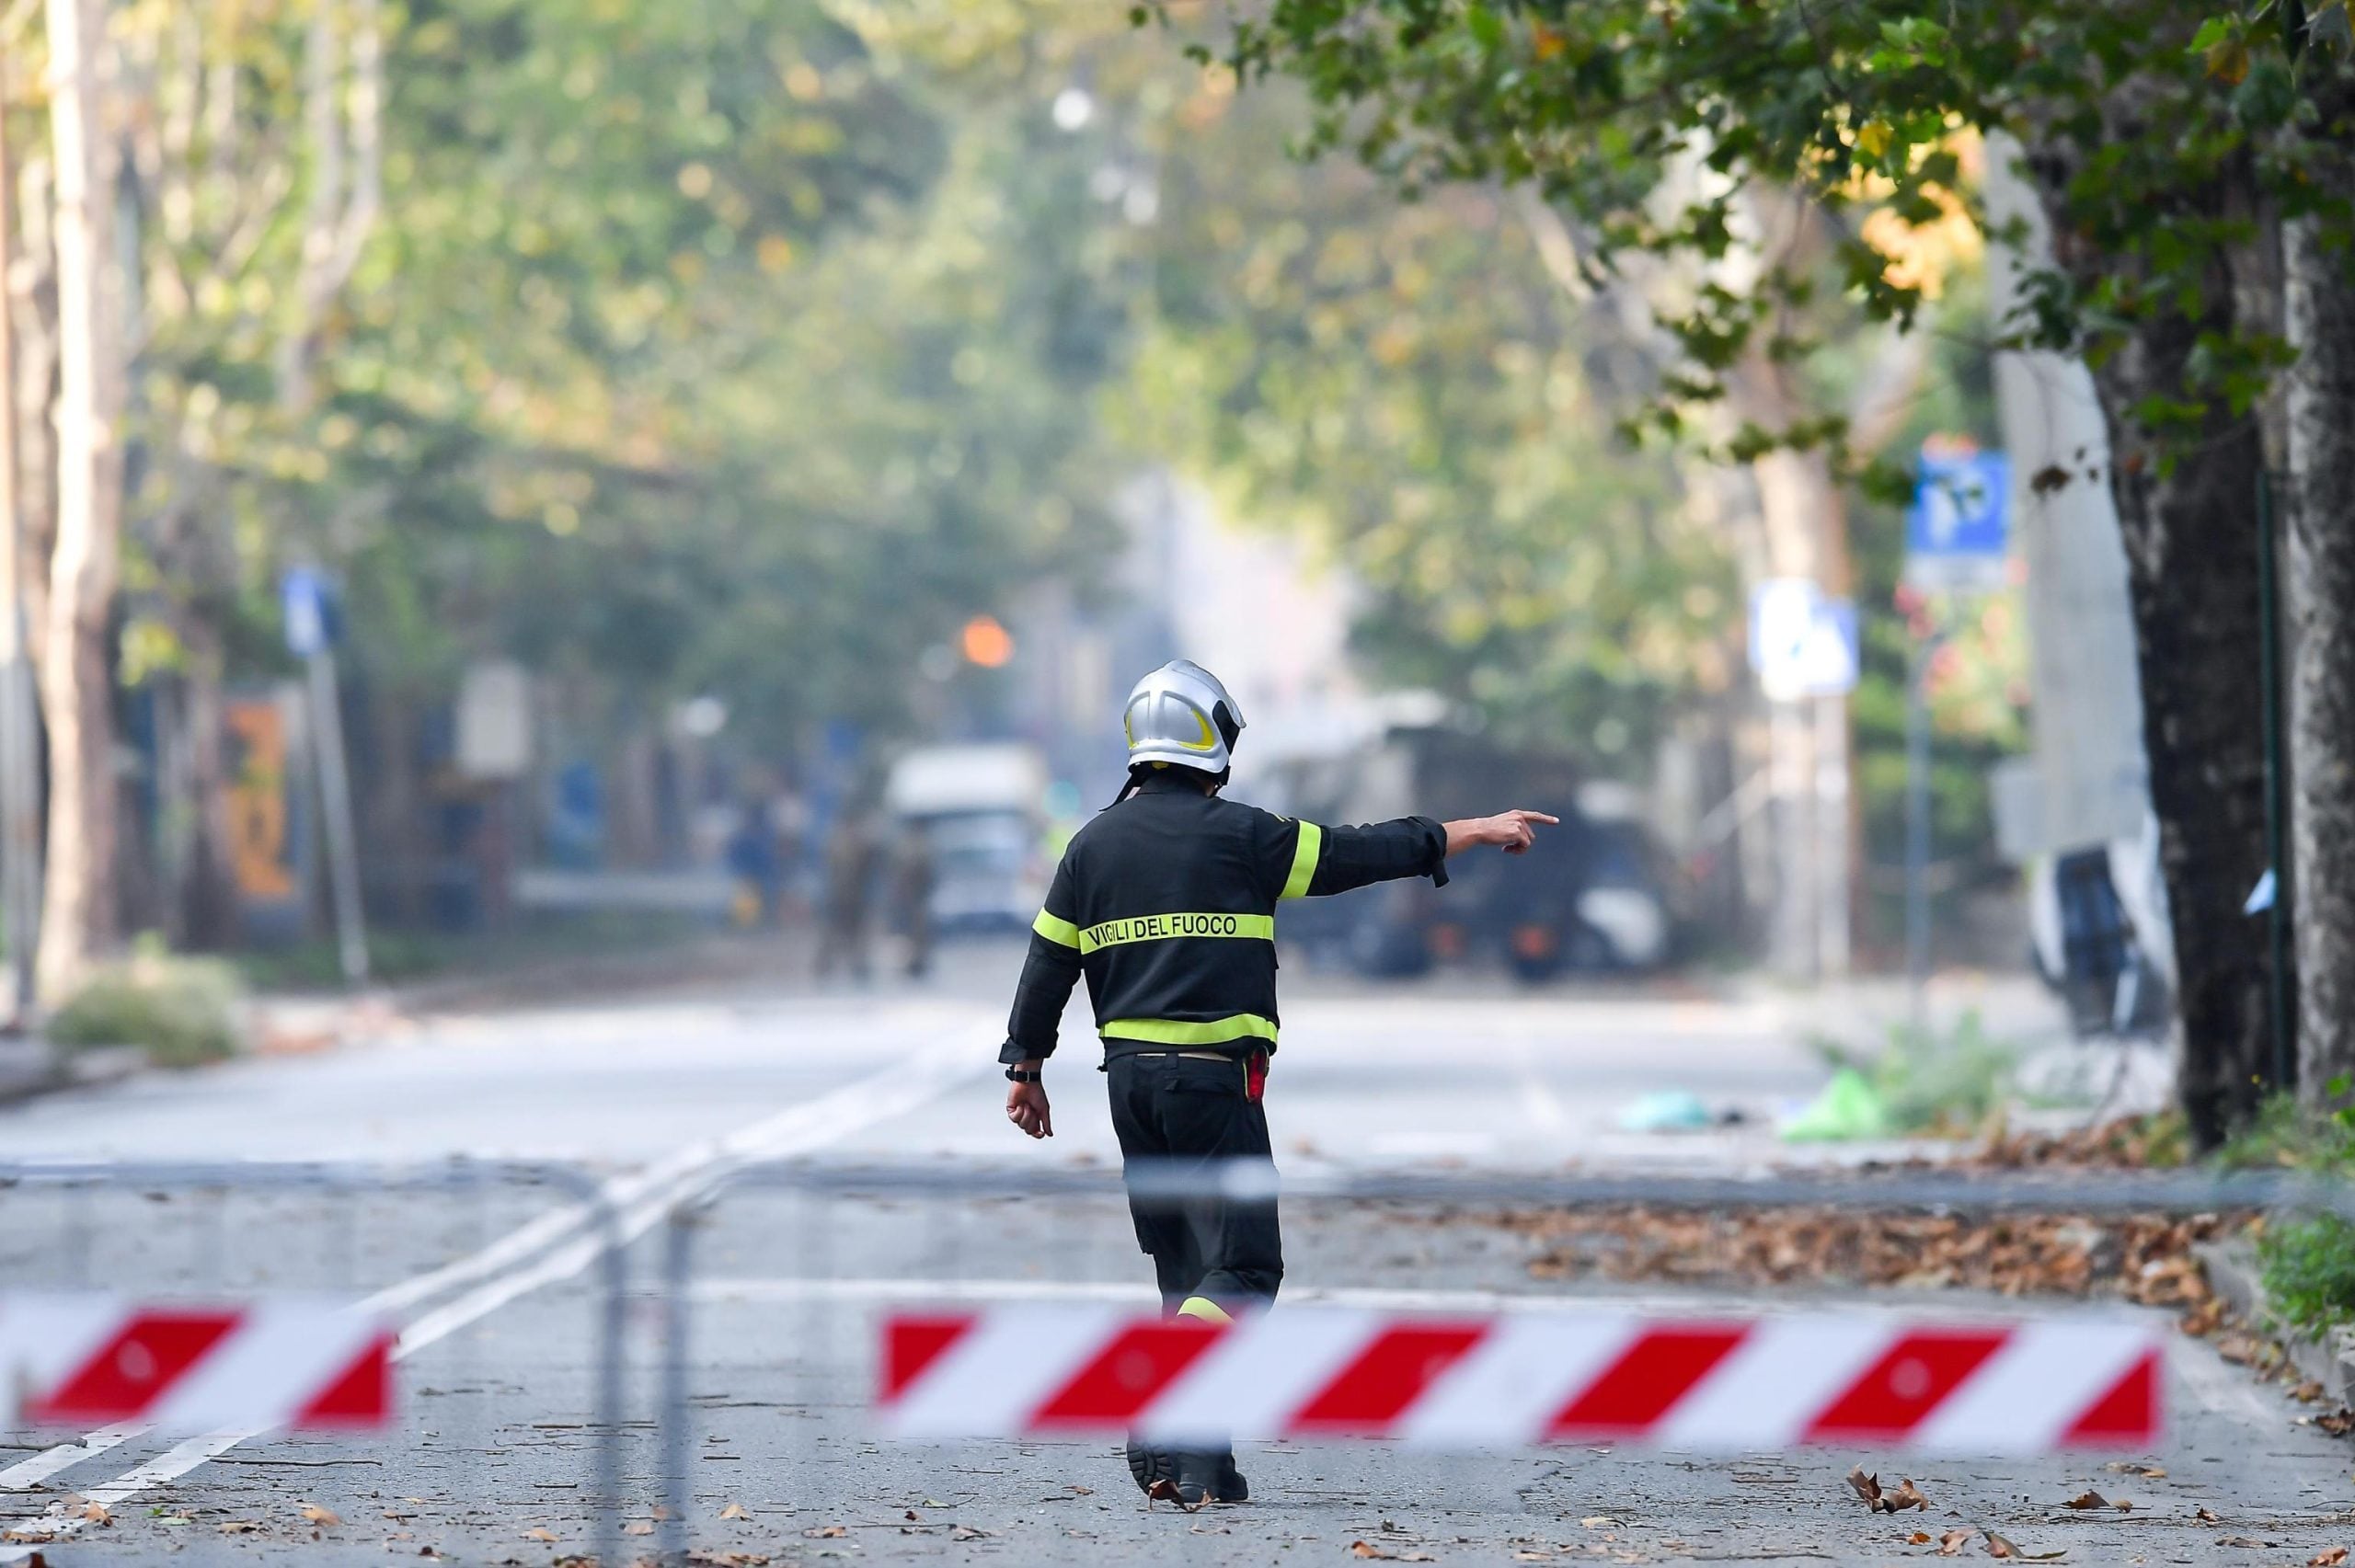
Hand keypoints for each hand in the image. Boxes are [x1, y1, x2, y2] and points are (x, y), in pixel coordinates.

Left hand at [1006, 1074, 1051, 1138]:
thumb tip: (1050, 1134)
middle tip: (1033, 1110)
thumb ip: (1046, 1123)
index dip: (1037, 1134)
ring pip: (1021, 1125)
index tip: (1041, 1133)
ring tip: (1027, 1104)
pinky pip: (1014, 1118)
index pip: (1035, 1132)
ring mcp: (1018, 1115)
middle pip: (1028, 1130)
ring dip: (1026, 1114)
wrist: (1027, 1082)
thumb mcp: (1044, 1109)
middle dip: (1032, 1120)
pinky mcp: (1011, 1111)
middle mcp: (1026, 1117)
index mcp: (1035, 1118)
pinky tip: (1021, 1104)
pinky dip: (1019, 1111)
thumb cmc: (1036, 1092)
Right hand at [1445, 809, 1559, 856]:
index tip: (1557, 821)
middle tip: (1508, 848)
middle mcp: (1520, 817)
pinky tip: (1505, 849)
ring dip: (1519, 848)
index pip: (1535, 816)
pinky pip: (1525, 846)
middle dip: (1522, 844)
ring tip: (1506, 848)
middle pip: (1531, 836)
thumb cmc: (1488, 830)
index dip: (1546, 819)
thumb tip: (1525, 843)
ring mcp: (1520, 824)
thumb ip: (1515, 829)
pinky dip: (1517, 850)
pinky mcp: (1518, 832)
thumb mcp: (1503, 826)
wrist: (1480, 830)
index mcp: (1517, 814)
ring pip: (1528, 842)